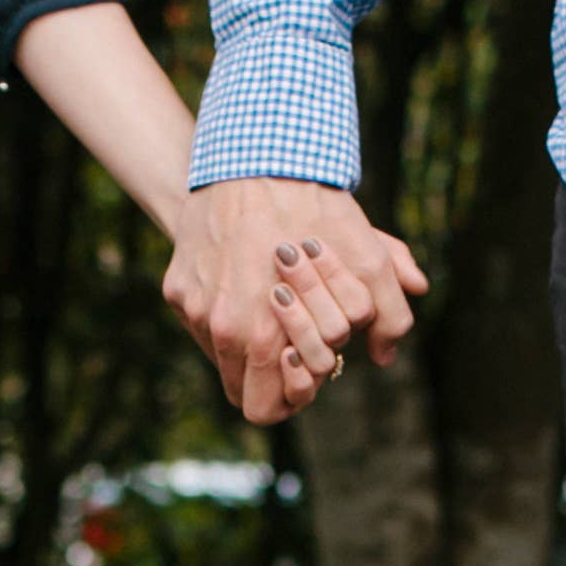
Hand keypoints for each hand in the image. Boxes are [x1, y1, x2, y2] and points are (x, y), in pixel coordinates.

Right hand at [164, 177, 431, 424]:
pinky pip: (203, 323)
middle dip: (275, 374)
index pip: (268, 409)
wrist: (251, 156)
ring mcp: (194, 308)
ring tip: (275, 304)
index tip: (308, 365)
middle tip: (298, 341)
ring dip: (251, 343)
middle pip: (244, 392)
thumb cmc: (312, 208)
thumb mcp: (367, 256)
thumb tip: (385, 356)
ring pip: (223, 357)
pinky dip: (228, 311)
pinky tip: (248, 280)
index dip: (295, 396)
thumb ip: (389, 313)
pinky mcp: (177, 287)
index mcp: (260, 336)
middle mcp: (220, 329)